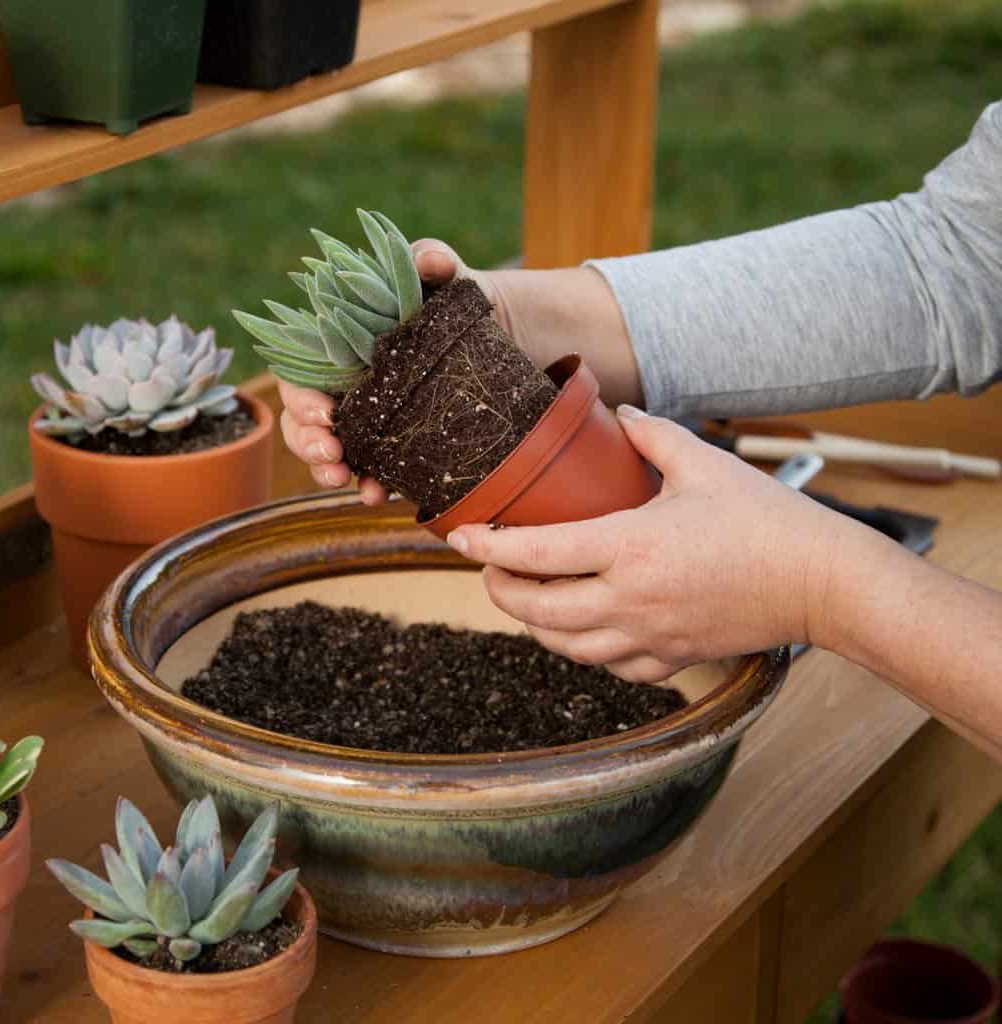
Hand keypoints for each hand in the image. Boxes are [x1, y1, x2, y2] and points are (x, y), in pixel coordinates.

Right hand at [275, 240, 644, 500]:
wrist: (514, 338)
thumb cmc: (467, 301)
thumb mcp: (454, 277)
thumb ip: (436, 261)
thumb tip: (431, 260)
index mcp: (343, 345)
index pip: (300, 372)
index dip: (299, 396)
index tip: (324, 412)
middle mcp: (348, 385)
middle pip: (303, 419)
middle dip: (307, 442)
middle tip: (332, 454)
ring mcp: (371, 419)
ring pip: (327, 451)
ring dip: (326, 470)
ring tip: (344, 478)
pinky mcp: (398, 446)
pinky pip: (370, 472)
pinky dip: (367, 485)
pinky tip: (378, 495)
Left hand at [445, 406, 876, 681]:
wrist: (824, 583)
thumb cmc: (768, 521)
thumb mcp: (704, 464)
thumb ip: (652, 437)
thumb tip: (618, 414)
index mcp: (630, 546)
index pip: (535, 554)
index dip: (486, 548)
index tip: (460, 537)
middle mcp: (631, 599)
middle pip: (537, 609)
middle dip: (500, 591)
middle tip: (489, 570)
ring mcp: (651, 636)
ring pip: (566, 647)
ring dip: (534, 626)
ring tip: (525, 600)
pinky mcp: (674, 659)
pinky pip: (611, 667)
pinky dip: (584, 651)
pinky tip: (581, 632)